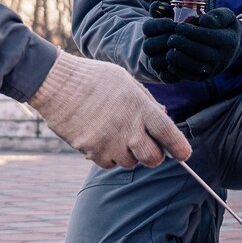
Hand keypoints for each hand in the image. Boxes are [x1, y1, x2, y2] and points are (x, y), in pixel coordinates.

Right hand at [28, 52, 190, 169]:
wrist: (57, 83)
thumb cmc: (95, 79)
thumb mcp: (127, 82)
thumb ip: (147, 102)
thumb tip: (164, 117)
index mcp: (140, 107)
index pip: (169, 135)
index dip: (180, 148)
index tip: (184, 154)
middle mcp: (128, 128)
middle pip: (153, 158)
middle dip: (153, 155)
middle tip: (146, 144)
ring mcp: (109, 143)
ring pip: (130, 163)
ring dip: (128, 153)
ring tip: (115, 132)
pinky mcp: (91, 152)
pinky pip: (108, 164)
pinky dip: (108, 155)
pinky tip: (100, 136)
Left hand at [141, 6, 241, 82]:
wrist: (233, 47)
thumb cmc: (224, 27)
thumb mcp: (226, 16)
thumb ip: (217, 16)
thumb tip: (203, 20)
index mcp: (228, 41)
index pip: (208, 36)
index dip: (191, 31)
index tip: (178, 26)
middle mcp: (223, 57)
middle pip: (201, 52)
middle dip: (183, 45)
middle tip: (171, 38)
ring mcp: (215, 69)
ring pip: (196, 67)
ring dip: (180, 60)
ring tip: (169, 50)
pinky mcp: (206, 77)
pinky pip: (192, 77)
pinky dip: (180, 72)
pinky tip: (170, 63)